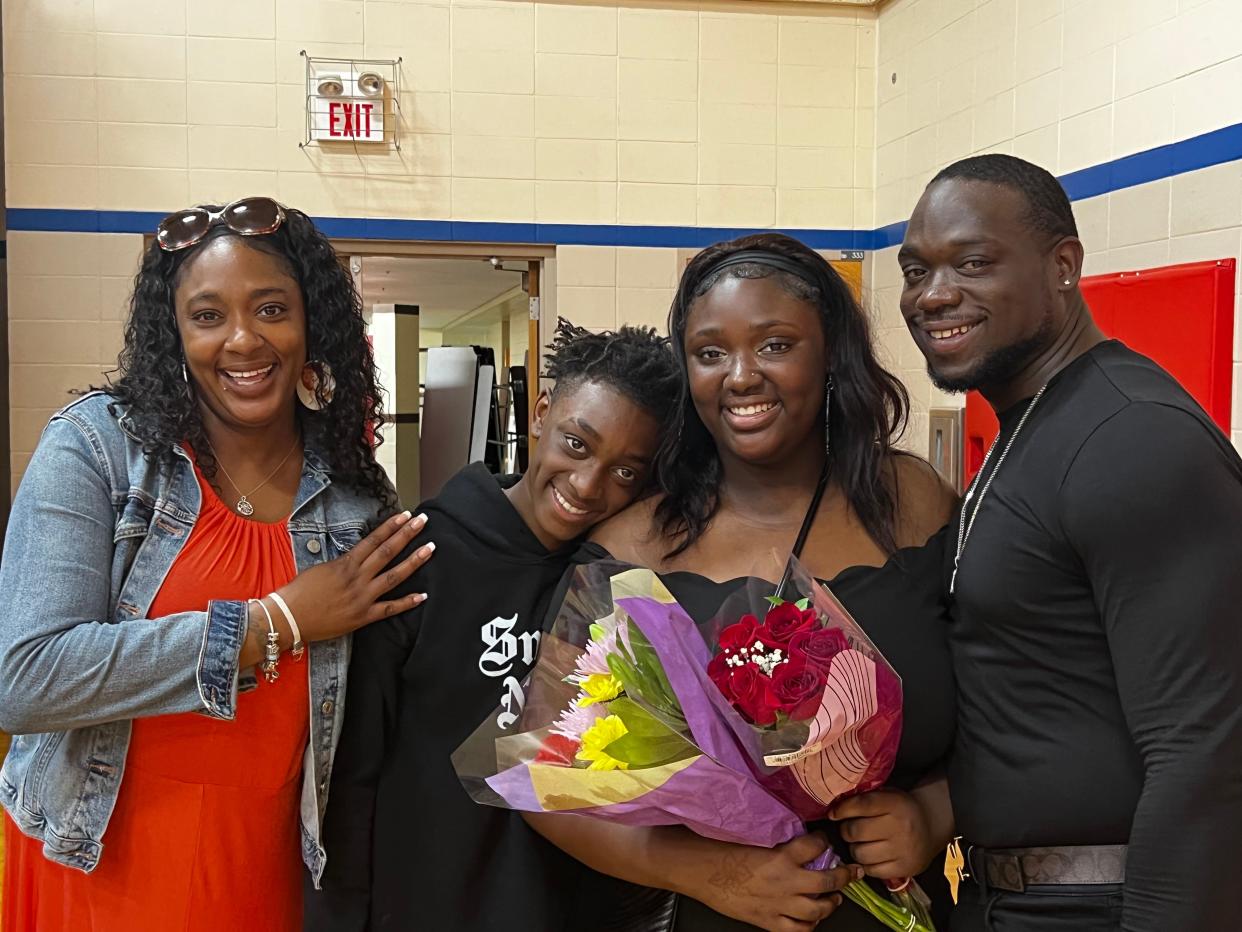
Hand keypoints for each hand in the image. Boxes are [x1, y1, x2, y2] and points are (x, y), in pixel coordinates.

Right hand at [254, 511, 432, 651]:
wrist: (288, 618)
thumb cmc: (299, 593)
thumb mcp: (321, 569)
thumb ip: (343, 563)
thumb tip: (359, 557)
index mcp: (345, 564)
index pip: (373, 540)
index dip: (391, 526)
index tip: (405, 515)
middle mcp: (357, 578)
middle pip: (387, 552)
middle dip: (407, 535)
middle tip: (423, 522)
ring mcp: (362, 598)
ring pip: (393, 576)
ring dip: (413, 562)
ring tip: (430, 549)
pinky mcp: (363, 617)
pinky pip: (390, 609)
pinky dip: (408, 602)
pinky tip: (424, 595)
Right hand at [680, 833, 857, 931]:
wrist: (699, 871)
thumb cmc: (720, 849)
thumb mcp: (752, 837)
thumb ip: (774, 838)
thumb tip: (788, 833)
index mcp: (781, 856)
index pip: (815, 845)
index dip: (823, 840)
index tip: (824, 839)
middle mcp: (786, 881)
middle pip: (827, 880)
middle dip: (844, 875)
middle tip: (852, 871)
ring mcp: (779, 904)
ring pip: (818, 909)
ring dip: (831, 902)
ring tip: (835, 897)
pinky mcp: (768, 921)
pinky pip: (798, 929)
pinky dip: (809, 925)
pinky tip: (811, 919)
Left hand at [832, 789, 937, 879]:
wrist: (931, 824)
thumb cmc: (901, 808)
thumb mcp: (887, 795)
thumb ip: (863, 799)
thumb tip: (834, 810)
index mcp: (895, 804)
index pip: (862, 805)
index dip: (843, 809)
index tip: (833, 813)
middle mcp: (900, 827)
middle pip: (856, 832)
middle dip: (846, 830)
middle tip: (849, 829)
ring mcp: (902, 850)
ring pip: (860, 853)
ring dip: (854, 848)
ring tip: (861, 842)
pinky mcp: (904, 869)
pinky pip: (871, 871)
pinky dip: (866, 863)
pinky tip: (871, 855)